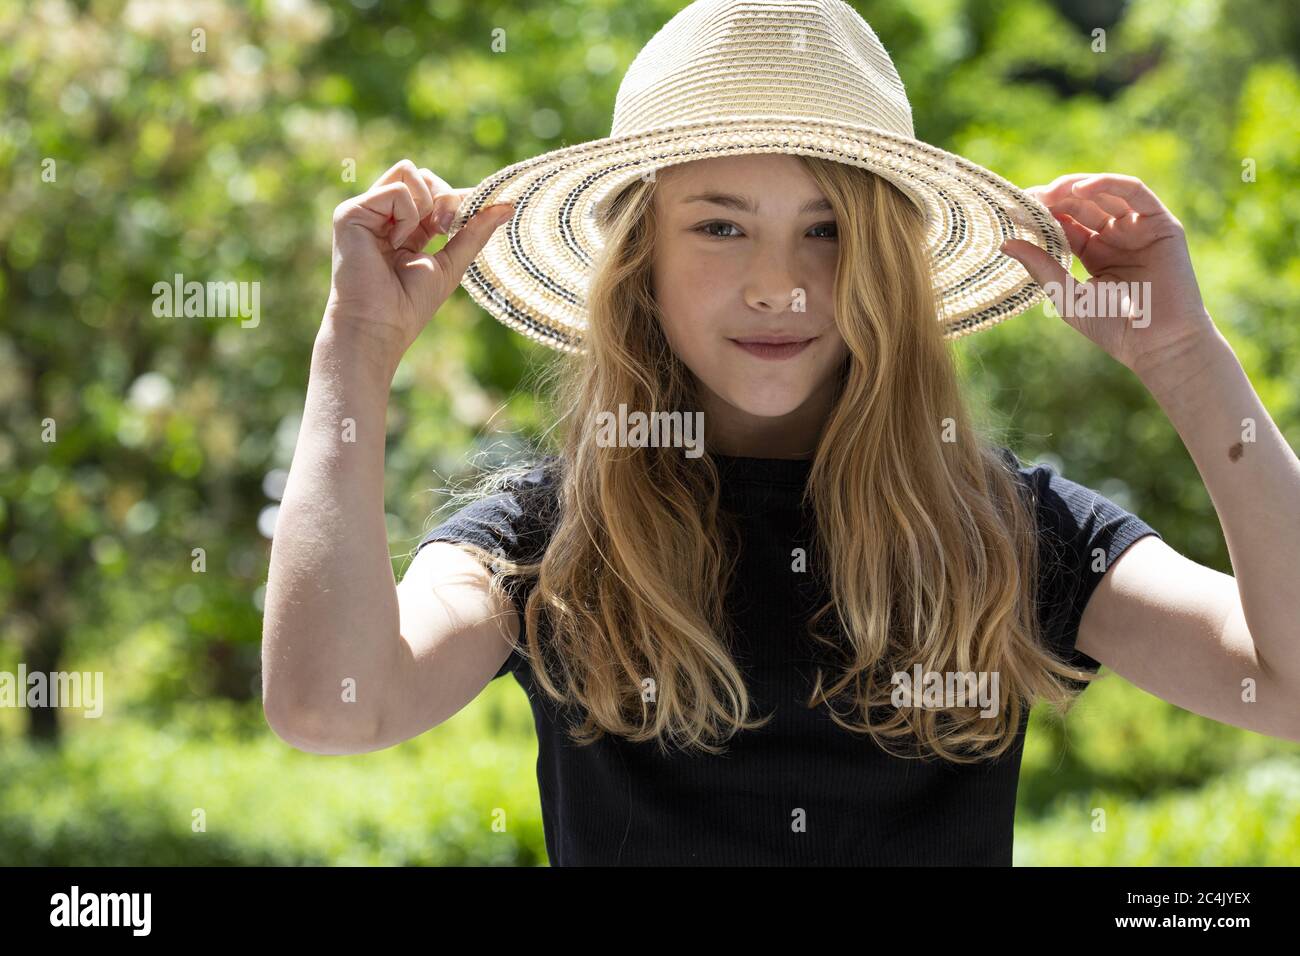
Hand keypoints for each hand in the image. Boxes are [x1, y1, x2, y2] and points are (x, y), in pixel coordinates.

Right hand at [322, 158, 513, 379]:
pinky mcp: (350, 212)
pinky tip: (396, 243)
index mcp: (404, 228)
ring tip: (417, 238)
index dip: (458, 198)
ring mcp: (365, 212)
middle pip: (421, 175)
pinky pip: (396, 190)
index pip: (434, 193)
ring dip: (426, 204)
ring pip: (408, 171)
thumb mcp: (452, 263)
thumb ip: (474, 231)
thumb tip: (508, 206)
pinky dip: (407, 216)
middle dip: (444, 197)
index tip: (477, 211)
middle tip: (445, 228)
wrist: (380, 325)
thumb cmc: (410, 304)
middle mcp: (383, 216)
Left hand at [1000, 173, 1216, 377]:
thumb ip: (1040, 267)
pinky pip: (1135, 192)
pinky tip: (1079, 189)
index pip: (1065, 222)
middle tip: (1030, 198)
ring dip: (1076, 187)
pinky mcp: (1162, 224)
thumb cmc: (1113, 326)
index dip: (1041, 213)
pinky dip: (1108, 184)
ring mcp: (1139, 229)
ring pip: (1106, 194)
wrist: (1158, 344)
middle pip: (1082, 205)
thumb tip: (1004, 243)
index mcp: (1094, 252)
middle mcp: (1116, 237)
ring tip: (1050, 192)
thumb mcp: (1067, 295)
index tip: (1016, 209)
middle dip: (1055, 197)